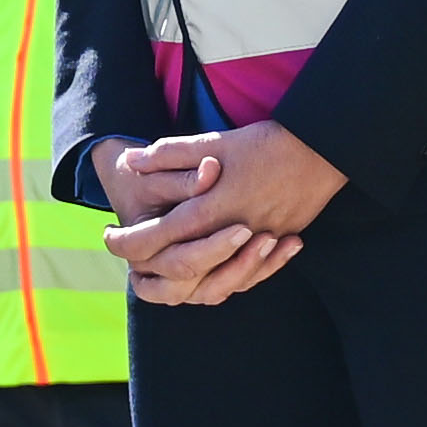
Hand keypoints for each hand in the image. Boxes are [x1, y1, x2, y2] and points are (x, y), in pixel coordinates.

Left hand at [98, 121, 340, 307]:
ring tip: (161, 274)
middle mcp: (229, 237)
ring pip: (213, 283)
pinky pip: (246, 278)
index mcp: (207, 210)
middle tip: (130, 265)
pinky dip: (222, 279)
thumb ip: (169, 155)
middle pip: (179, 270)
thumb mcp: (212, 144)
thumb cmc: (263, 145)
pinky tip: (211, 272)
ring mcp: (254, 246)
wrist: (319, 152)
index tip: (108, 237)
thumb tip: (130, 162)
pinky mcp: (275, 246)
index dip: (125, 243)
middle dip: (148, 270)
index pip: (154, 239)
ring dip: (184, 281)